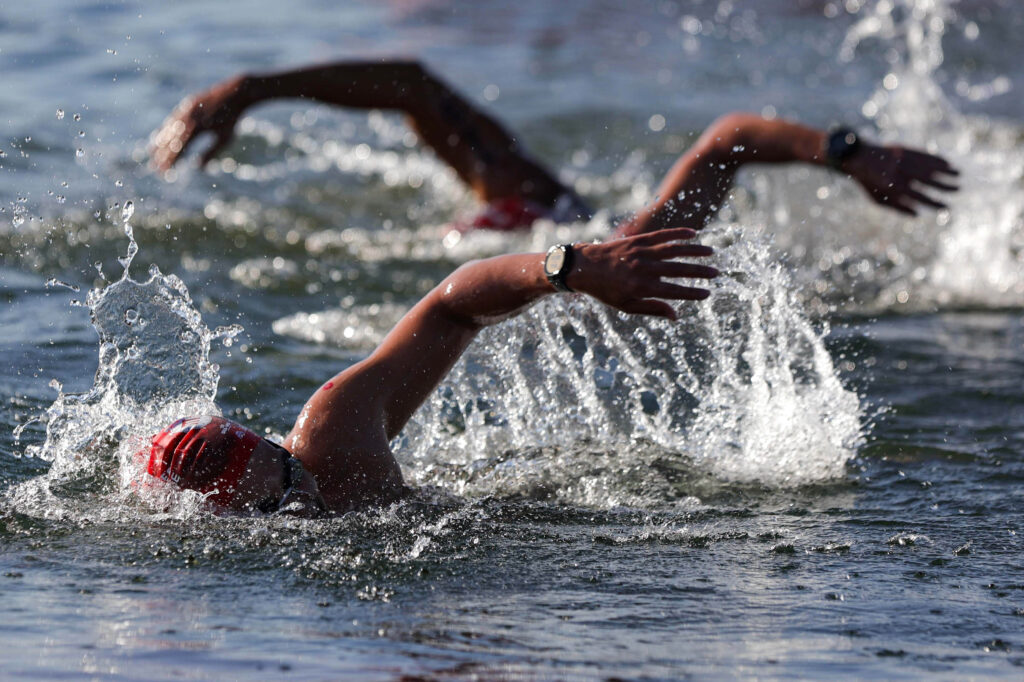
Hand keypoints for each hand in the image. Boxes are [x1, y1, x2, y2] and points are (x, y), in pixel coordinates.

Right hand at [149, 75, 249, 171]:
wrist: (233, 93)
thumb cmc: (231, 120)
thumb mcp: (224, 139)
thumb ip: (211, 153)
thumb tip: (198, 167)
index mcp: (196, 128)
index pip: (179, 148)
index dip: (171, 160)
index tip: (165, 171)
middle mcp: (187, 118)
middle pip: (170, 140)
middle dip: (161, 155)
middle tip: (154, 168)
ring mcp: (185, 110)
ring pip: (168, 129)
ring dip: (159, 142)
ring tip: (151, 153)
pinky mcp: (186, 105)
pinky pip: (172, 119)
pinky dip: (165, 129)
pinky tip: (159, 136)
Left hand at [567, 227, 717, 318]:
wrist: (583, 267)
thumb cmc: (606, 290)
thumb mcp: (626, 306)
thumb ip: (652, 309)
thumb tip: (676, 316)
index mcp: (641, 288)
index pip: (674, 292)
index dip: (692, 293)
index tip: (707, 294)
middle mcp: (643, 269)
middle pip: (679, 270)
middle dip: (700, 272)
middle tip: (716, 274)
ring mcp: (641, 252)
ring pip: (674, 249)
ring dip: (695, 251)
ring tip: (711, 253)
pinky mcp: (637, 240)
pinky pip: (662, 235)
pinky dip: (678, 233)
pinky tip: (693, 233)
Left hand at [844, 143, 958, 215]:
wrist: (858, 158)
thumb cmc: (869, 183)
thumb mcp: (878, 199)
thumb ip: (898, 207)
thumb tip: (917, 214)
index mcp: (895, 188)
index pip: (921, 198)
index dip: (935, 203)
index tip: (946, 207)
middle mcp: (902, 174)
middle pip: (929, 182)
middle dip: (945, 186)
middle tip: (959, 189)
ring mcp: (904, 161)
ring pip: (930, 167)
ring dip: (946, 171)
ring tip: (959, 175)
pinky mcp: (905, 150)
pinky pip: (925, 155)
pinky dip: (937, 159)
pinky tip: (947, 162)